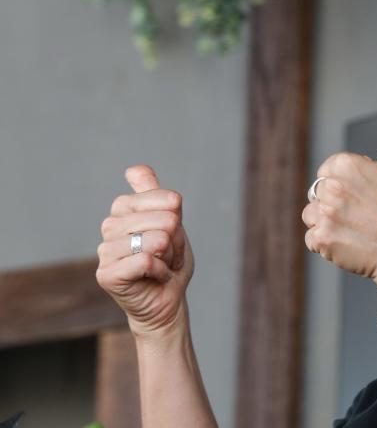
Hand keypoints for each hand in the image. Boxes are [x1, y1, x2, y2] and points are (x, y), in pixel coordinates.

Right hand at [96, 165, 194, 337]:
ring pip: (156, 240)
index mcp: (125, 209)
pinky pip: (146, 261)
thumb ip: (155, 194)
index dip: (178, 218)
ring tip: (161, 266)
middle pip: (164, 219)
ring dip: (170, 258)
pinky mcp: (106, 274)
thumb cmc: (169, 261)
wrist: (167, 300)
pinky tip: (155, 278)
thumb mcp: (171, 223)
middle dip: (176, 241)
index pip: (164, 198)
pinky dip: (161, 271)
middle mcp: (110, 225)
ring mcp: (105, 249)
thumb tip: (135, 169)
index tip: (172, 233)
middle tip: (168, 256)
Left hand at [302, 101, 376, 284]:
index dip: (347, 184)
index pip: (328, 171)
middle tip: (363, 214)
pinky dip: (327, 244)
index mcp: (347, 164)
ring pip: (312, 214)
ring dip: (328, 223)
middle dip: (336, 203)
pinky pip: (312, 239)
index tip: (366, 196)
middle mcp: (333, 186)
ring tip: (356, 228)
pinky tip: (350, 242)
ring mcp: (325, 213)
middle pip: (318, 192)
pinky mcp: (321, 238)